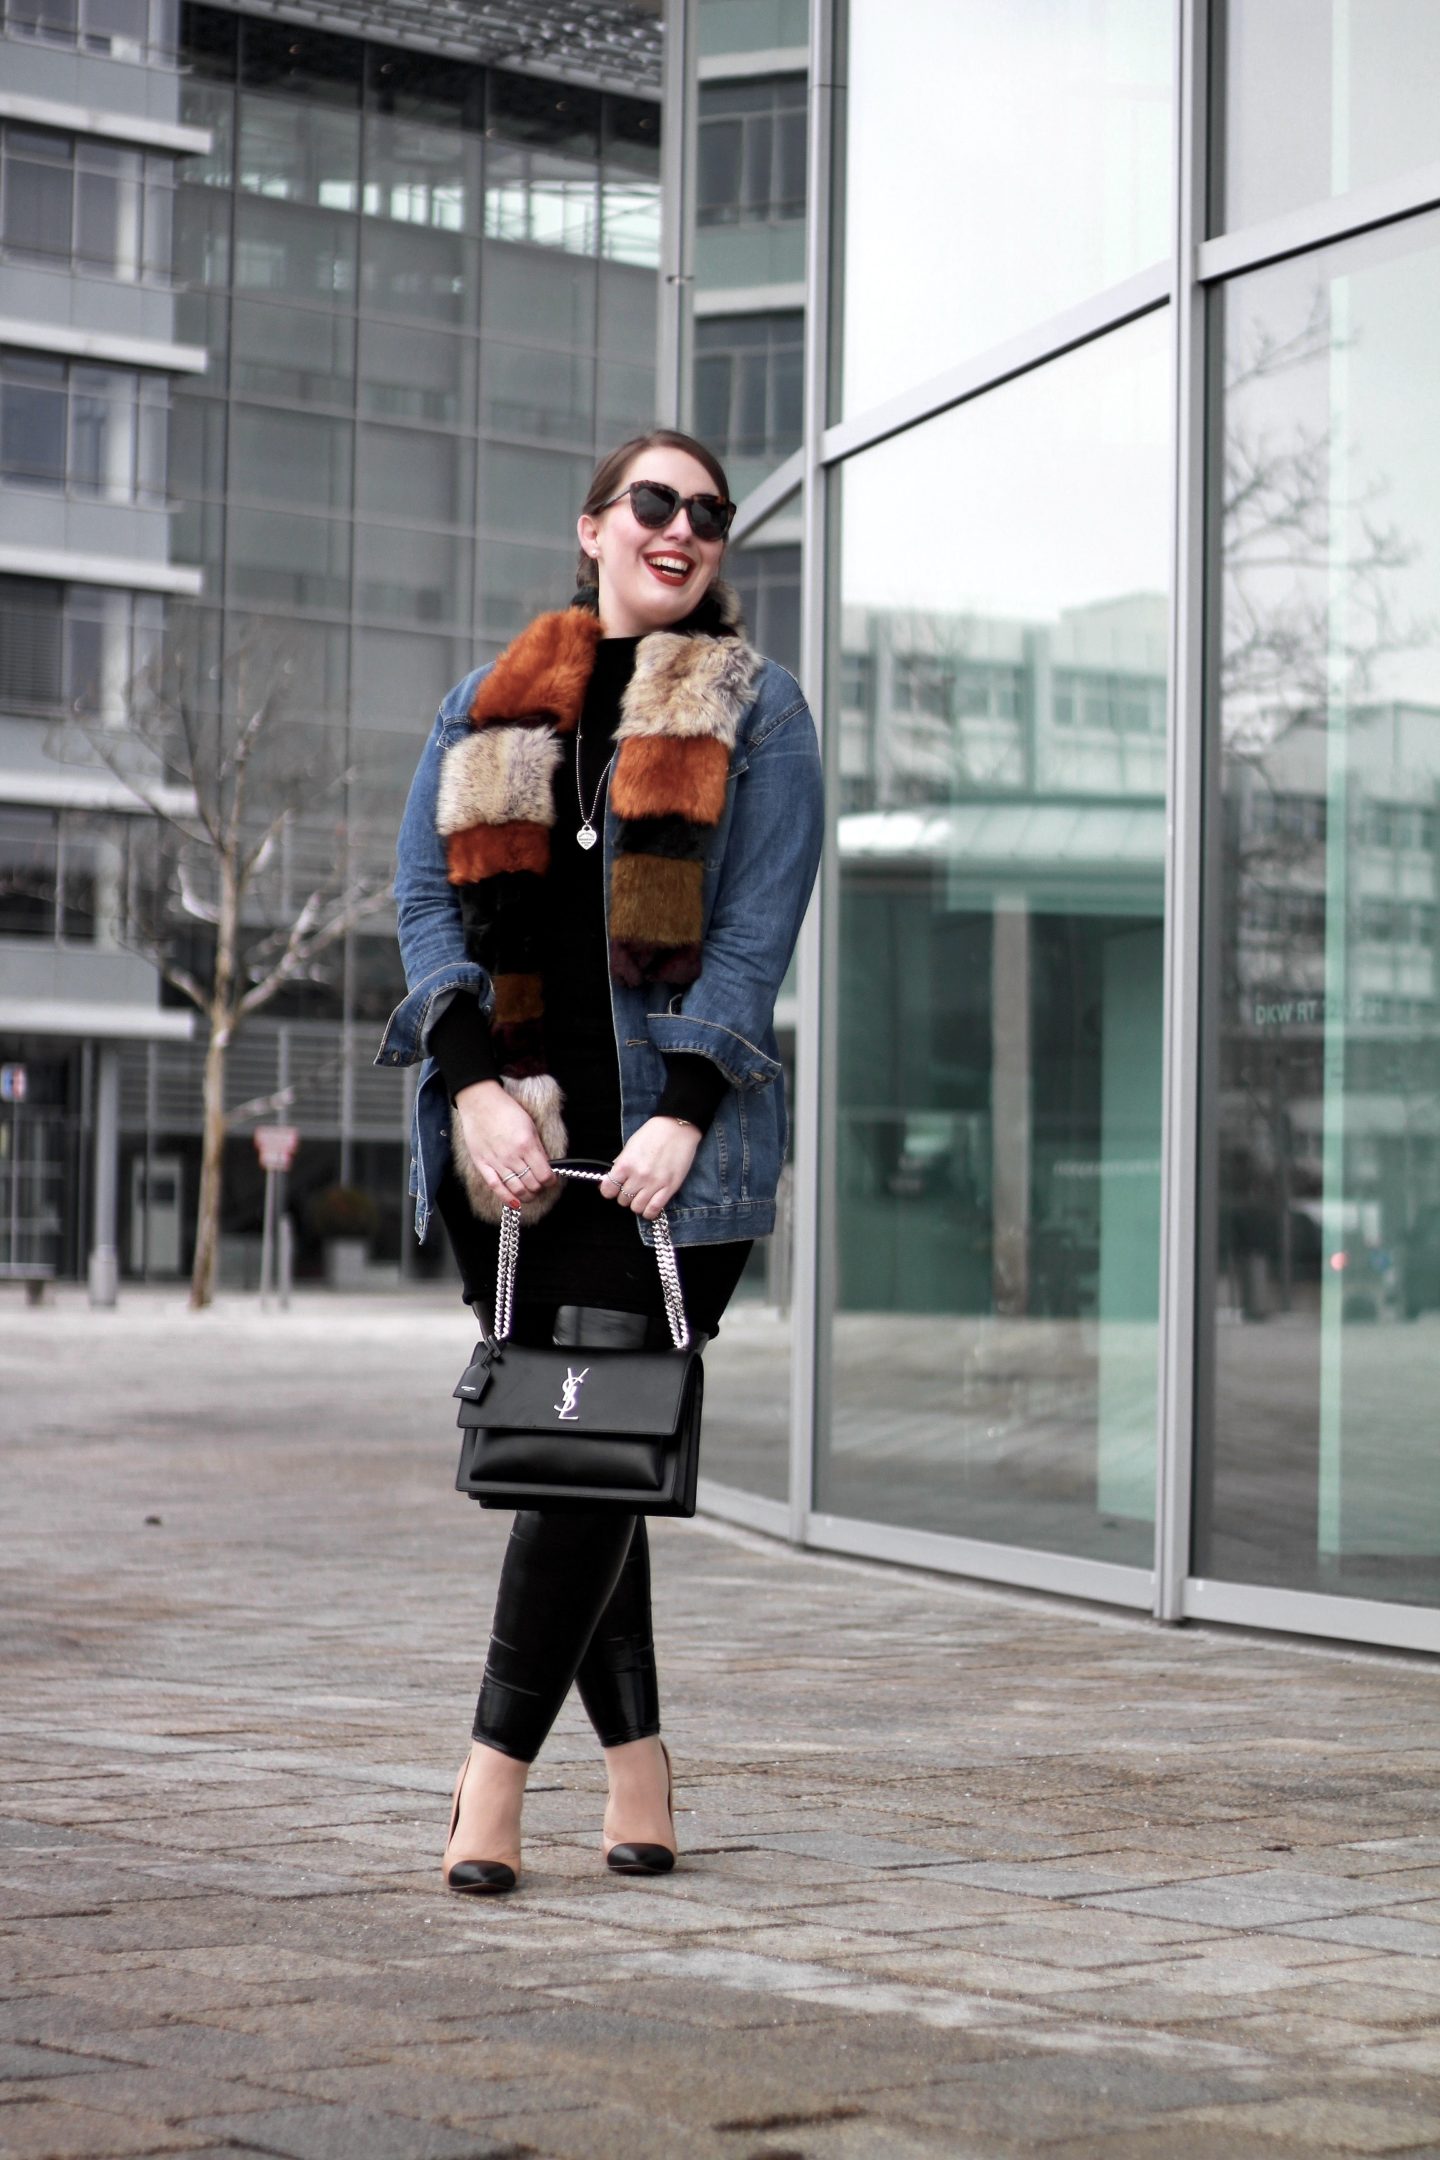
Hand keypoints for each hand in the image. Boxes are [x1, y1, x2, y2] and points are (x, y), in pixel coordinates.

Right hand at [453, 1081, 556, 1210]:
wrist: (480, 1102)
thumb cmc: (506, 1110)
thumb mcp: (530, 1125)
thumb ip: (538, 1148)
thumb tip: (546, 1166)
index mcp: (527, 1145)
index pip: (545, 1174)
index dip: (551, 1181)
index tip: (551, 1180)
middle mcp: (513, 1156)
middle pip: (532, 1184)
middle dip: (540, 1188)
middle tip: (540, 1186)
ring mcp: (496, 1162)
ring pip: (516, 1189)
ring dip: (527, 1196)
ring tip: (530, 1193)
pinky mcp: (482, 1164)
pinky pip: (496, 1187)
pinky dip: (507, 1198)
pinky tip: (515, 1203)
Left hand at [600, 1116, 701, 1219]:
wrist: (678, 1128)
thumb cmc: (653, 1133)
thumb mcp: (630, 1146)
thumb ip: (621, 1163)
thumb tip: (612, 1178)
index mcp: (625, 1164)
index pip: (608, 1190)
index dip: (609, 1191)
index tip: (613, 1189)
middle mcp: (638, 1176)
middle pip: (623, 1200)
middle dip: (625, 1196)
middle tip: (632, 1188)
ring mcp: (654, 1184)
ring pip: (637, 1208)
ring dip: (637, 1204)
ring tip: (642, 1196)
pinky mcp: (669, 1188)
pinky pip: (654, 1210)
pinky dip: (649, 1212)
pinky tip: (649, 1206)